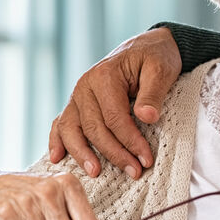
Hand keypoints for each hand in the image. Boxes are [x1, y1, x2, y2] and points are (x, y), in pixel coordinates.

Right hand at [48, 28, 180, 179]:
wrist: (148, 47)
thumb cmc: (156, 58)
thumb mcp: (161, 69)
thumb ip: (153, 92)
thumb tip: (147, 117)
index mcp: (104, 76)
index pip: (114, 117)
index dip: (130, 141)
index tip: (146, 159)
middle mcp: (85, 86)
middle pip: (94, 128)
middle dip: (114, 153)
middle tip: (134, 171)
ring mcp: (78, 96)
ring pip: (72, 129)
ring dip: (82, 153)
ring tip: (96, 172)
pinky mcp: (77, 104)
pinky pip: (61, 123)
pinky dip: (57, 141)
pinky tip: (57, 158)